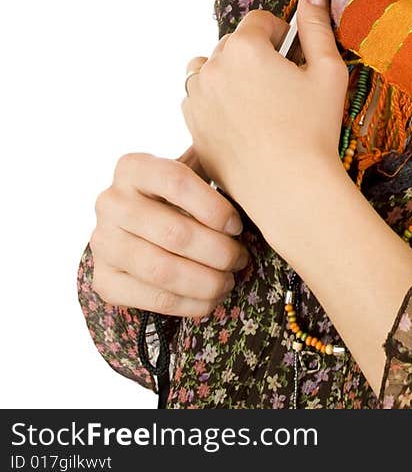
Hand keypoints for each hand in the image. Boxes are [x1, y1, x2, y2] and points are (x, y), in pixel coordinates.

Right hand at [89, 148, 249, 317]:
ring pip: (161, 270)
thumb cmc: (178, 196)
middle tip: (240, 258)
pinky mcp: (103, 281)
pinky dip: (189, 304)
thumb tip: (251, 189)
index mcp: (132, 167)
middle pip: (173, 232)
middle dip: (217, 251)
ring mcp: (102, 243)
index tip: (237, 225)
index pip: (176, 181)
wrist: (135, 227)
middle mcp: (109, 202)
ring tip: (228, 281)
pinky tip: (211, 300)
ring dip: (205, 281)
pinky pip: (152, 299)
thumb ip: (212, 170)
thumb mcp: (191, 170)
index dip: (213, 207)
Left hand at [180, 0, 350, 230]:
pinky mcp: (191, 127)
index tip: (293, 58)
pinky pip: (198, 100)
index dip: (280, 34)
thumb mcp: (327, 70)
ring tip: (256, 100)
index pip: (259, 20)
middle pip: (233, 44)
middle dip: (255, 55)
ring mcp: (196, 98)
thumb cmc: (314, 128)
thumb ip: (316, 25)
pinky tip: (242, 122)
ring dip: (228, 74)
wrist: (288, 188)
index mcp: (245, 47)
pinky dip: (215, 102)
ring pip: (209, 69)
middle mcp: (213, 67)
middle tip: (280, 86)